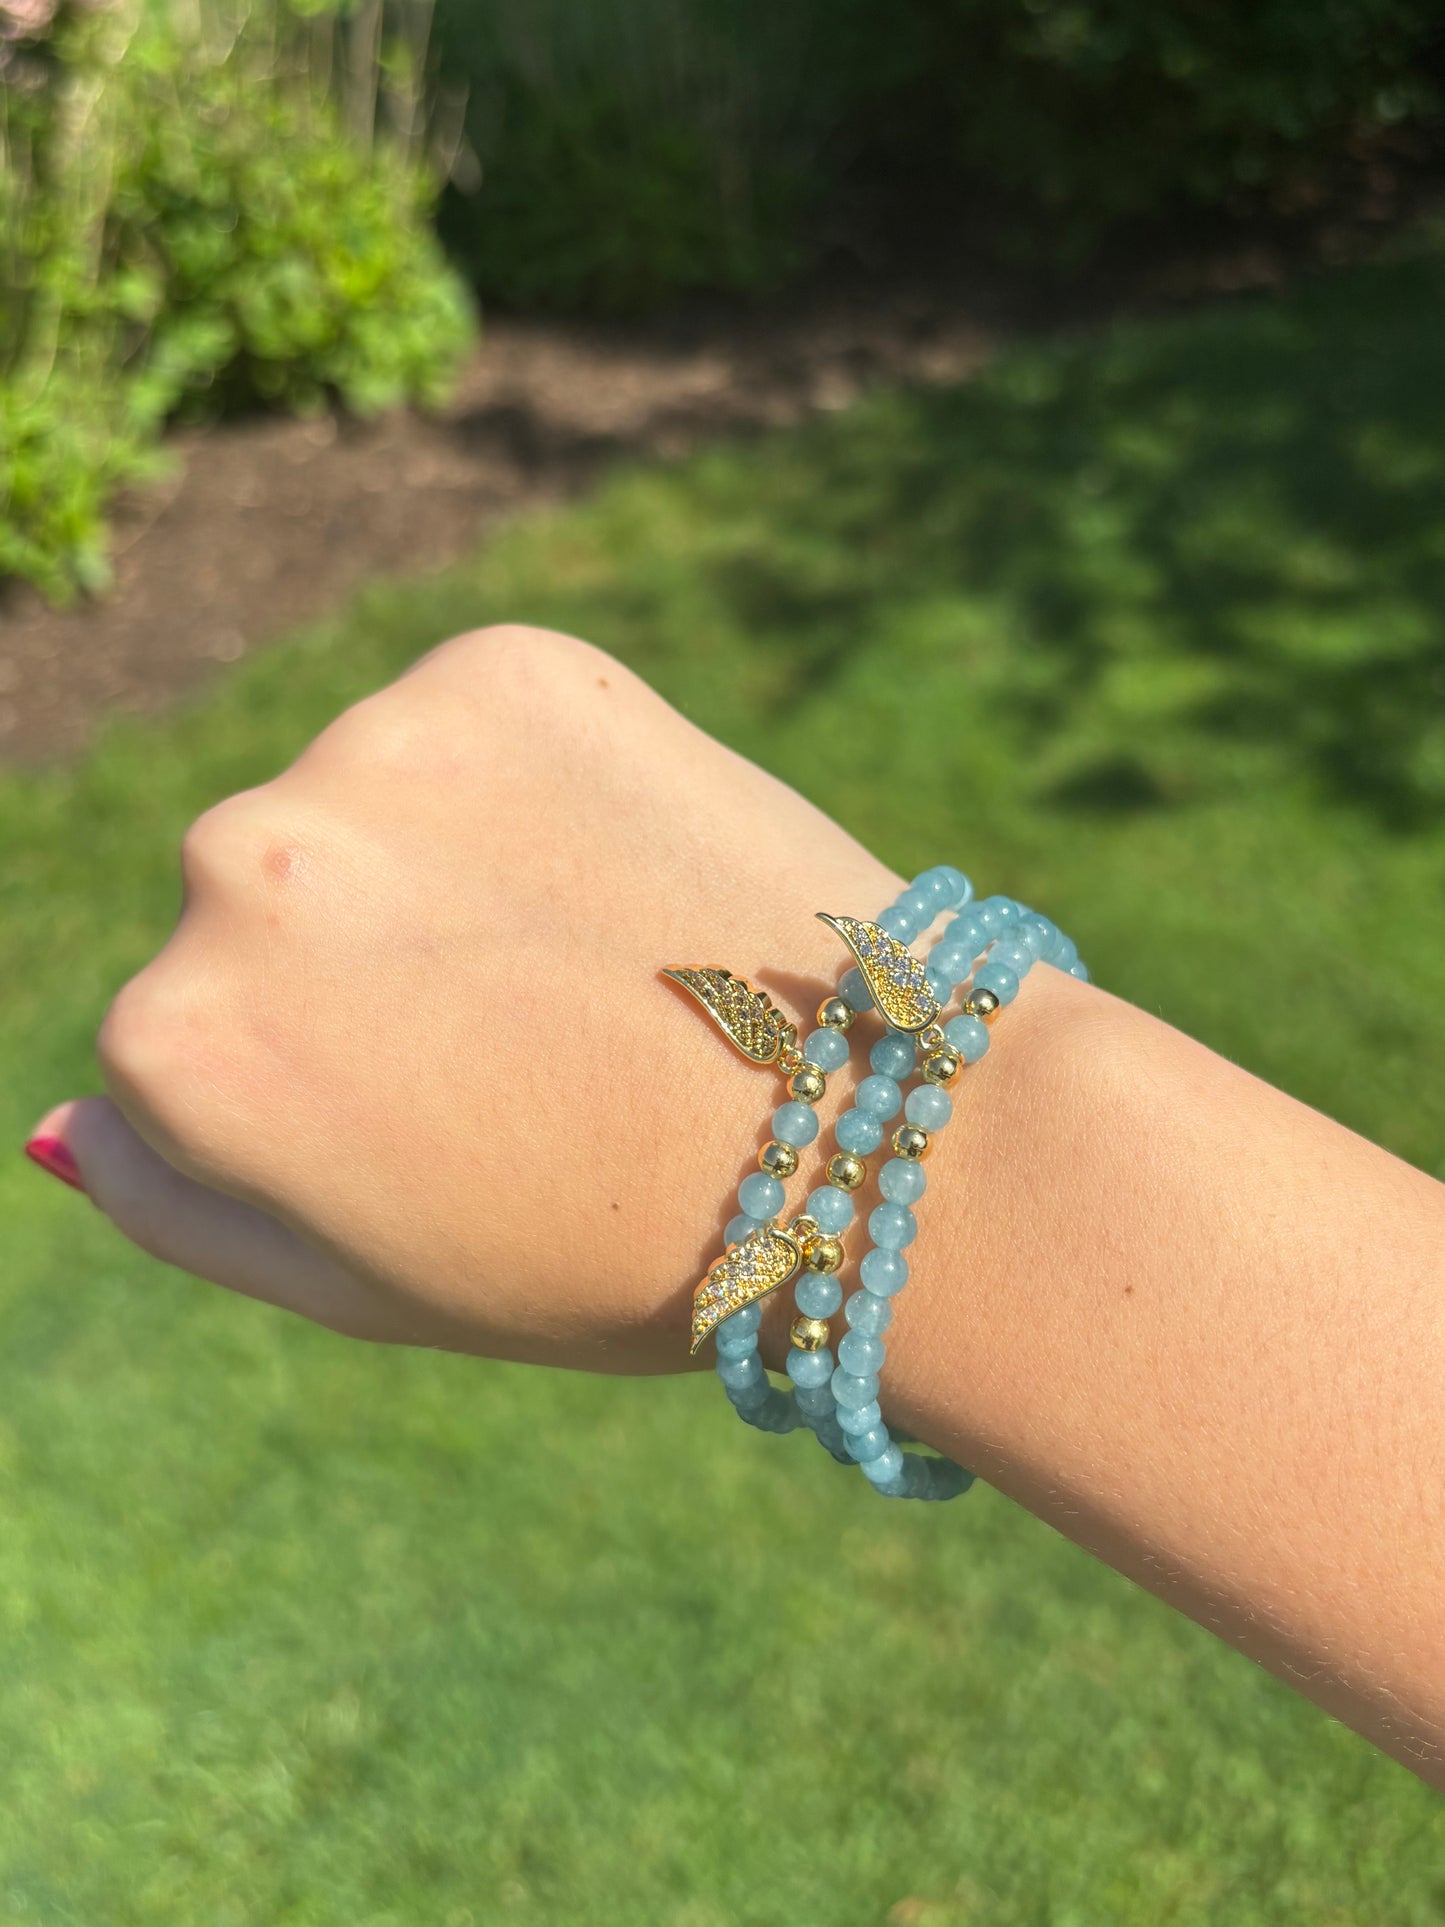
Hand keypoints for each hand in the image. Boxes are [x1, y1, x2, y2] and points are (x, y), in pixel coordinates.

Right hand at [34, 627, 899, 1371]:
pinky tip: (624, 872)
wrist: (873, 1135)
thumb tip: (64, 1126)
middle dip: (369, 961)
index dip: (332, 1087)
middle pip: (262, 902)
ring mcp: (376, 745)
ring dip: (446, 863)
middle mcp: (240, 860)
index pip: (190, 1037)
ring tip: (592, 957)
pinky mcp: (505, 667)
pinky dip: (527, 784)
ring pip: (364, 805)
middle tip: (531, 1038)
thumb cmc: (610, 1248)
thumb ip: (182, 1203)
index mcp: (182, 1037)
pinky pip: (465, 726)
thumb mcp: (363, 1281)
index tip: (449, 1121)